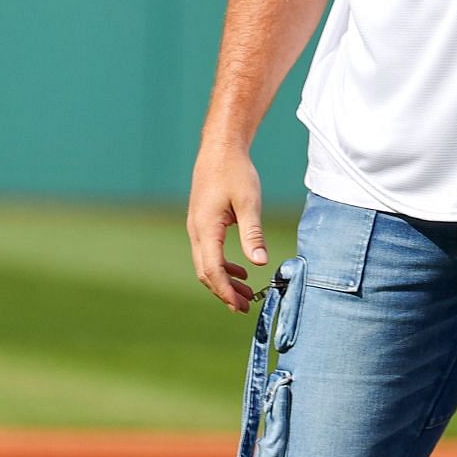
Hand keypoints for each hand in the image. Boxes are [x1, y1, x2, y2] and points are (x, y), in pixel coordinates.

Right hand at [187, 146, 268, 312]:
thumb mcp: (249, 202)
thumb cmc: (234, 172)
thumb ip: (253, 233)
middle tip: (244, 307)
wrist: (219, 148)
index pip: (212, 270)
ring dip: (223, 280)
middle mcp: (196, 231)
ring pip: (206, 263)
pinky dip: (222, 265)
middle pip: (205, 272)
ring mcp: (196, 227)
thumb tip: (260, 263)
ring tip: (244, 293)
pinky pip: (208, 252)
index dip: (225, 290)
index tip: (240, 305)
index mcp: (205, 228)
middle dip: (224, 291)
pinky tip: (240, 268)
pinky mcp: (202, 223)